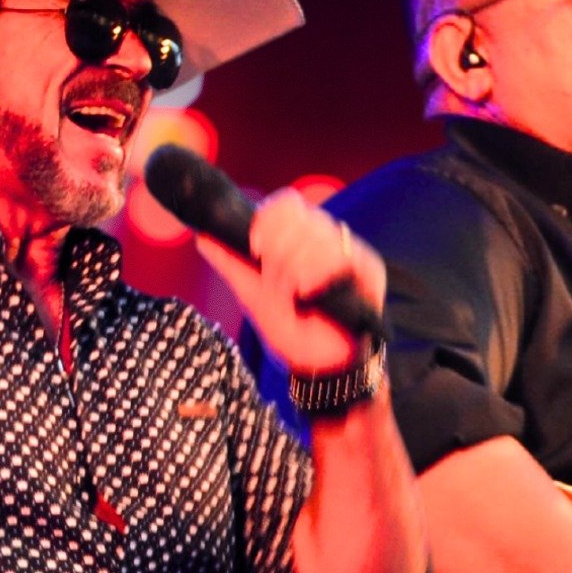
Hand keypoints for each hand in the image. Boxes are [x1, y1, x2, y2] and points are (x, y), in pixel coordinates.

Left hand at [195, 189, 384, 374]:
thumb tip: (202, 236)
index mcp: (302, 240)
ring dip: (296, 265)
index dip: (269, 218)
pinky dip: (317, 271)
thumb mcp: (255, 299)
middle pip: (301, 216)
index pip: (287, 205)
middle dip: (279, 250)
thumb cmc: (294, 333)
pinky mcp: (369, 270)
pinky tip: (308, 291)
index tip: (255, 246)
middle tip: (276, 281)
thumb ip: (232, 266)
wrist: (322, 367)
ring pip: (318, 234)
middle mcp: (327, 240)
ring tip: (294, 294)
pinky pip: (341, 254)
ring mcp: (349, 252)